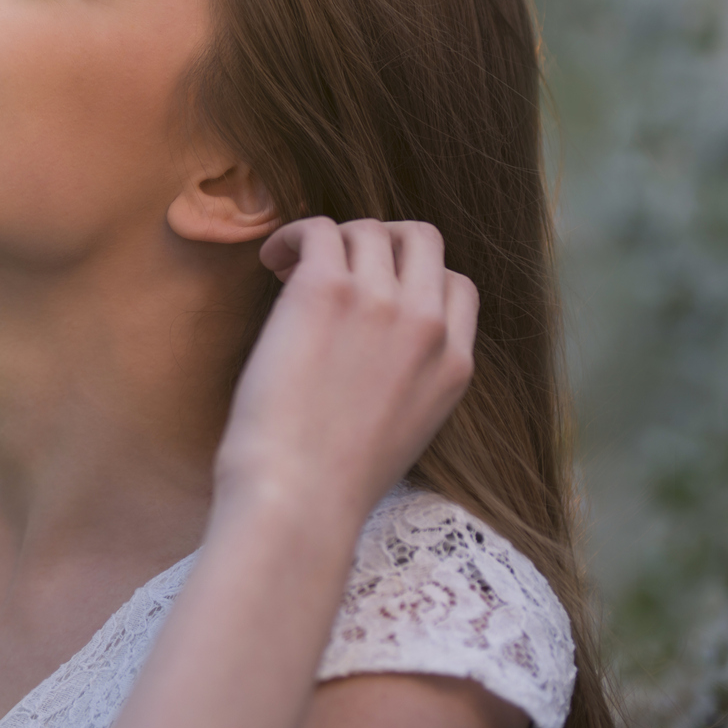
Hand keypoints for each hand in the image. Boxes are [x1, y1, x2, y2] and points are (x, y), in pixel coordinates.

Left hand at [213, 217, 476, 530]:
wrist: (299, 498)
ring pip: (368, 229)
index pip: (456, 285)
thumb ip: (408, 379)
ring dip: (330, 238)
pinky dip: (292, 235)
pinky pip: (320, 228)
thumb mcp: (405, 431)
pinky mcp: (329, 289)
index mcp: (454, 365)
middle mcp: (427, 326)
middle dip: (380, 240)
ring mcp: (381, 302)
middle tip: (336, 262)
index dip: (412, 276)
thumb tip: (368, 343)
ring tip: (290, 267)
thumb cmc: (331, 483)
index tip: (371, 289)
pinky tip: (271, 260)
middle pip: (422, 240)